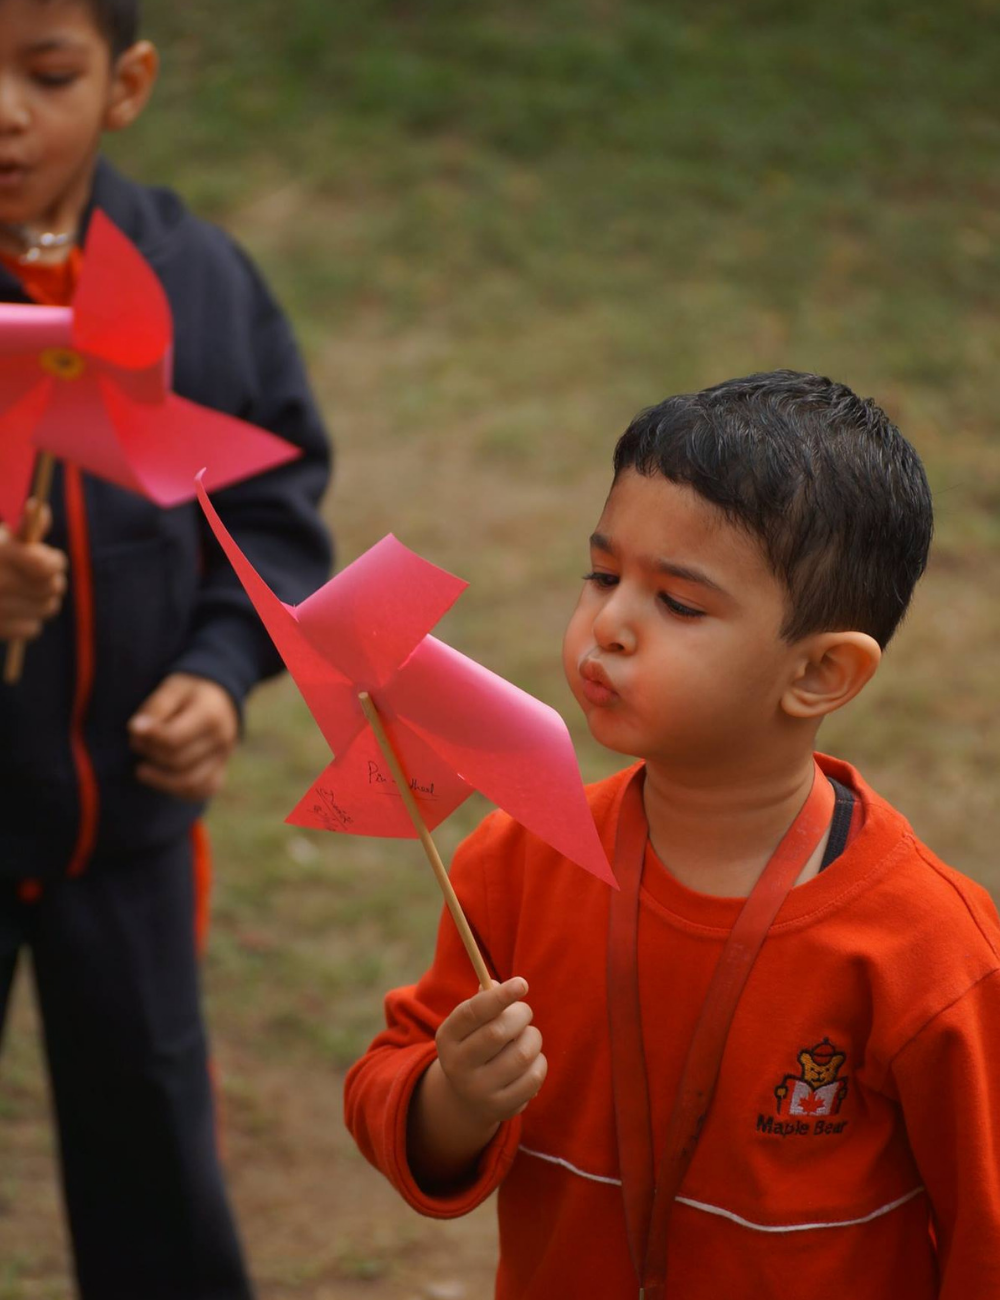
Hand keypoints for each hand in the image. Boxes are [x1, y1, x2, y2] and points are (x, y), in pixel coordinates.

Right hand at [0, 504, 66, 640]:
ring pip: (47, 608)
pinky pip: (32, 629)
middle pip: (52, 587)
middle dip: (52, 579)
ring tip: (30, 591)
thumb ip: (21, 525)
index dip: (54, 561)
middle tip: (43, 576)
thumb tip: (39, 508)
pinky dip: (29, 620)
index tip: (50, 559)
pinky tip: (15, 609)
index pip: (45, 565)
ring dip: (44, 599)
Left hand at [128, 672, 238, 800]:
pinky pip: (200, 792)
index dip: (148, 738)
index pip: (173, 739)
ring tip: (142, 768)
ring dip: (159, 779)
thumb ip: (155, 708)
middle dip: (150, 754)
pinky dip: (177, 791)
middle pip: (178, 761)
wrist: (220, 698)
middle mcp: (222, 741)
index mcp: (211, 716)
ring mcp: (223, 760)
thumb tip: (136, 730)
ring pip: (189, 783)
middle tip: (136, 743)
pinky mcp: (220, 772)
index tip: (134, 728)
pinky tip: (161, 779)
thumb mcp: (172, 688)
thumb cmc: (190, 691)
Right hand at [407, 977, 546, 1189]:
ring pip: (521, 1054)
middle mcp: (458, 1065)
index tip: (522, 983)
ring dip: (533, 1037)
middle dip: (521, 1015)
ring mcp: (479, 1090)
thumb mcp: (471, 1024)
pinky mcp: (501, 1107)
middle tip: (525, 1012)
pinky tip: (531, 1061)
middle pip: (498, 1032)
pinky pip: (533, 1077)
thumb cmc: (475, 1044)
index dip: (499, 996)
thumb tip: (498, 985)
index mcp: (447, 1037)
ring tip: (529, 1036)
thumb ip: (484, 1001)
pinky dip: (539, 1062)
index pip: (473, 1012)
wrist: (466, 1098)